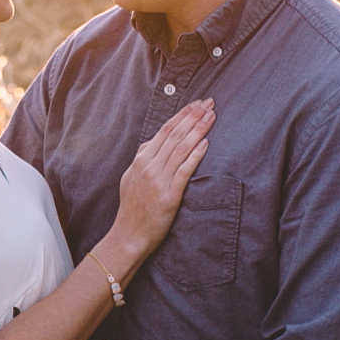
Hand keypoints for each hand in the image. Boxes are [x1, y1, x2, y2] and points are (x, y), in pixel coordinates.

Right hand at [103, 99, 212, 265]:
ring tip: (211, 117)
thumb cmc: (132, 208)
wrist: (128, 235)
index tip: (196, 105)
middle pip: (175, 135)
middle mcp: (149, 167)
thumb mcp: (131, 177)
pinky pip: (184, 171)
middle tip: (209, 103)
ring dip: (198, 131)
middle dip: (193, 117)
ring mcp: (159, 181)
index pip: (164, 131)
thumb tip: (154, 141)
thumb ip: (142, 157)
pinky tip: (206, 143)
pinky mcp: (169, 196)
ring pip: (181, 149)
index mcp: (141, 160)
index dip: (182, 115)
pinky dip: (195, 155)